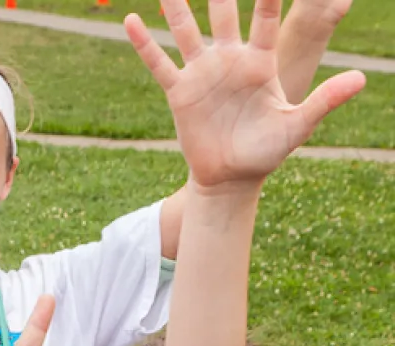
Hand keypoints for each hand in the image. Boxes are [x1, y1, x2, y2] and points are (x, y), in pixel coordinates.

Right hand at [125, 0, 363, 187]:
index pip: (266, 15)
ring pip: (187, 29)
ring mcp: (203, 73)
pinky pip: (160, 63)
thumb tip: (362, 79)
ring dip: (177, 6)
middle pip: (224, 11)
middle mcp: (229, 60)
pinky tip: (131, 19)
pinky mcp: (180, 93)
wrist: (231, 180)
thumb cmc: (266, 153)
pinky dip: (144, 43)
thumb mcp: (298, 125)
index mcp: (259, 62)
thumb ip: (325, 99)